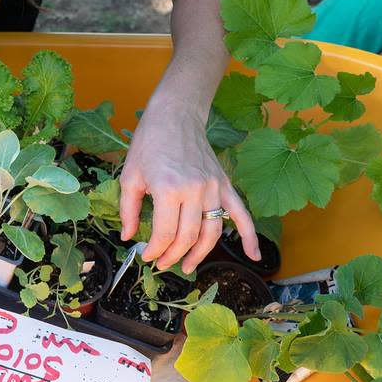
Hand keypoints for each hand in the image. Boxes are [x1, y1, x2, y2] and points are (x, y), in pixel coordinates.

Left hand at [118, 108, 256, 273]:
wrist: (175, 115)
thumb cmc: (149, 143)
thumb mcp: (130, 176)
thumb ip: (129, 209)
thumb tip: (128, 237)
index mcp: (168, 189)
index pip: (165, 233)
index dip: (154, 250)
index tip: (146, 254)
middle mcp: (194, 190)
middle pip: (188, 236)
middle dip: (173, 256)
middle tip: (162, 263)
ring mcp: (213, 188)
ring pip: (212, 232)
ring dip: (200, 254)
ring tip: (187, 266)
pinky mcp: (224, 184)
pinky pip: (241, 214)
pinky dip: (249, 236)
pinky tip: (253, 256)